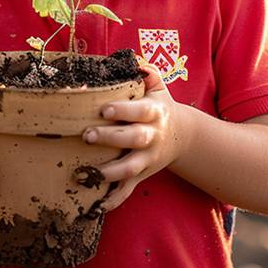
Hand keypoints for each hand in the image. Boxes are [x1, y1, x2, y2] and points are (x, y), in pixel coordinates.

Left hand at [82, 64, 187, 211]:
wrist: (183, 136)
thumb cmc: (160, 106)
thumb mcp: (158, 87)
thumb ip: (147, 72)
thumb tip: (134, 60)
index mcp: (154, 113)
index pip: (140, 111)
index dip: (123, 111)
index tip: (103, 109)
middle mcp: (152, 137)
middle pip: (134, 139)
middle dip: (111, 138)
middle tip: (87, 135)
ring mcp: (147, 158)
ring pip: (130, 168)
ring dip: (108, 172)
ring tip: (84, 172)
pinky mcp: (142, 175)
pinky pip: (128, 190)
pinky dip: (113, 200)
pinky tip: (95, 206)